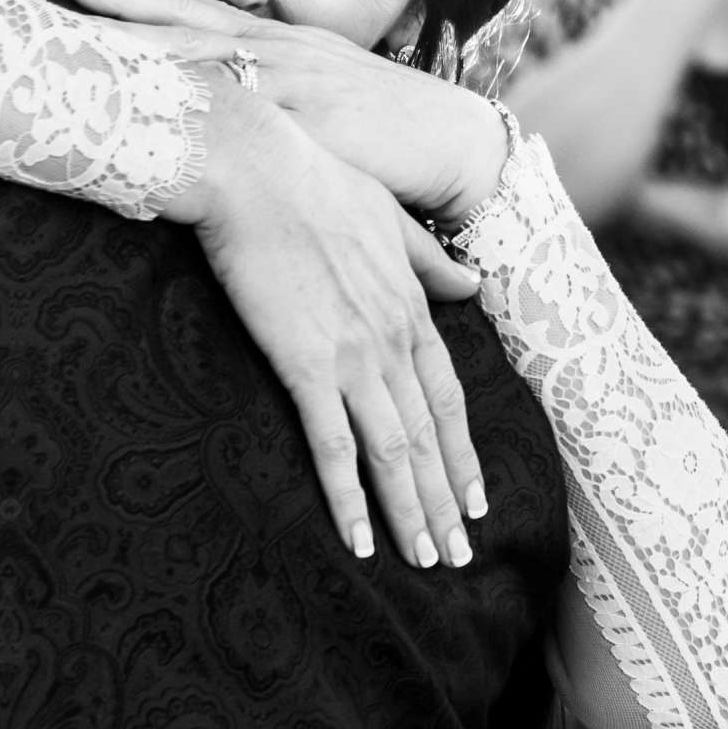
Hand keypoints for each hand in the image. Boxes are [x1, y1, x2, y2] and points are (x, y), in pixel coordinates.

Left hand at [66, 0, 508, 227]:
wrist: (461, 148)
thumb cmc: (389, 138)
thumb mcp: (320, 109)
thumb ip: (272, 105)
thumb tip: (217, 114)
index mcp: (282, 44)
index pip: (196, 11)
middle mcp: (285, 50)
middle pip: (190, 21)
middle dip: (126, 6)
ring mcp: (300, 81)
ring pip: (210, 57)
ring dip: (151, 47)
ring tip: (92, 39)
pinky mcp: (316, 122)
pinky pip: (249, 112)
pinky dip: (204, 104)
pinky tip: (164, 103)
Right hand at [125, 52, 489, 569]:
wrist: (253, 164)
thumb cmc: (310, 177)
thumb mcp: (386, 213)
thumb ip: (429, 259)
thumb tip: (472, 286)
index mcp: (410, 304)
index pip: (448, 397)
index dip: (462, 454)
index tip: (474, 501)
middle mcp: (391, 337)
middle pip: (426, 437)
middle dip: (443, 503)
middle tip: (457, 559)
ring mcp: (351, 353)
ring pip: (392, 451)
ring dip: (410, 513)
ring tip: (423, 564)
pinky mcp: (303, 362)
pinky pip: (333, 445)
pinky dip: (350, 498)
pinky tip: (360, 540)